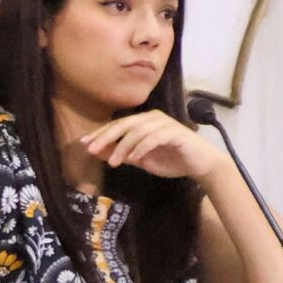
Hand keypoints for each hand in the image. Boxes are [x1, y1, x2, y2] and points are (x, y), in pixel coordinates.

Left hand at [81, 111, 224, 181]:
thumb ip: (120, 154)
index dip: (100, 134)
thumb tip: (96, 152)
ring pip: (137, 131)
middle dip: (105, 137)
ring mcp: (165, 124)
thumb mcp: (139, 159)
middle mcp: (152, 118)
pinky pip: (154, 138)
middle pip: (124, 124)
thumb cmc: (169, 159)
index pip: (117, 125)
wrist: (198, 164)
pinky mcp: (175, 133)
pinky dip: (141, 147)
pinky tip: (133, 158)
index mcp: (143, 121)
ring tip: (114, 162)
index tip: (84, 144)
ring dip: (122, 147)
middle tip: (91, 149)